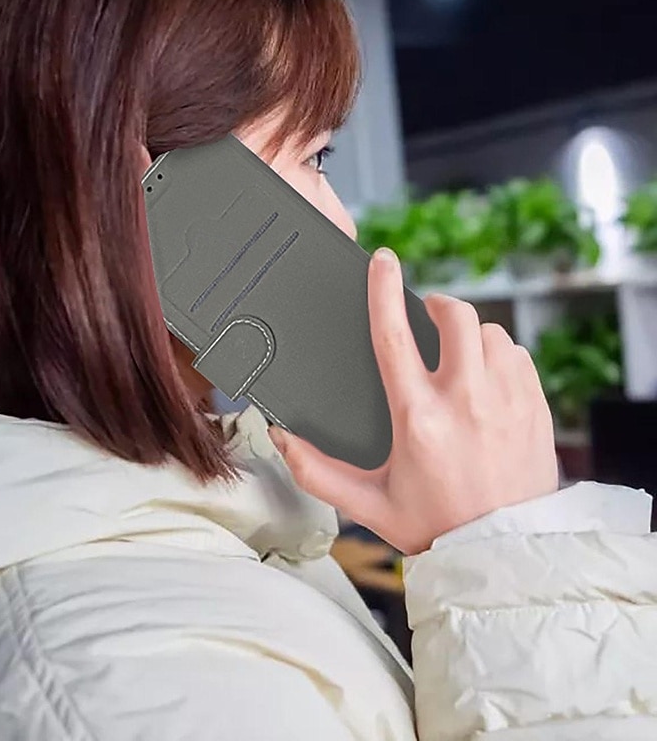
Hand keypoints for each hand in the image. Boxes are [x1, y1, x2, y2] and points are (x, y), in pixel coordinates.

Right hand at [267, 247, 558, 554]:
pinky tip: (487, 373)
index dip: (383, 289)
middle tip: (426, 313)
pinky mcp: (535, 406)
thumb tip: (280, 436)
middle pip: (454, 315)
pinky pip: (517, 353)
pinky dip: (499, 352)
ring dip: (470, 332)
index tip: (382, 260)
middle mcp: (465, 400)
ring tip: (457, 352)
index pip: (394, 334)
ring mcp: (507, 400)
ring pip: (490, 331)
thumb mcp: (368, 503)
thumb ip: (316, 470)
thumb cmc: (434, 525)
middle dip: (436, 303)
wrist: (504, 554)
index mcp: (418, 418)